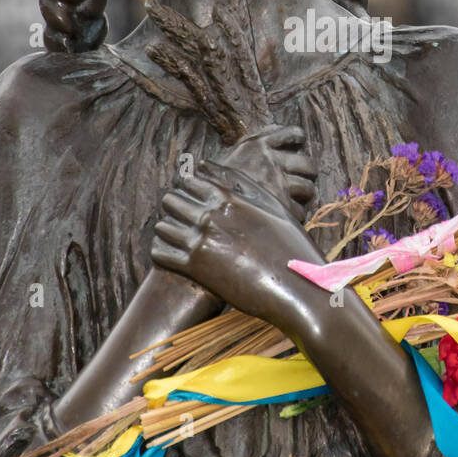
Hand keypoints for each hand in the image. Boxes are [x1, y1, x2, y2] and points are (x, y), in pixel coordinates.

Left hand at [150, 161, 325, 336]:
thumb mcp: (274, 207)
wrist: (297, 287)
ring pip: (163, 225)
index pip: (190, 180)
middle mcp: (212, 215)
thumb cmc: (290, 245)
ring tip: (177, 237)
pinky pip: (161, 252)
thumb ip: (245, 186)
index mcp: (231, 197)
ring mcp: (202, 240)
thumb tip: (217, 169)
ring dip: (167, 229)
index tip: (190, 197)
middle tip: (182, 217)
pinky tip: (173, 254)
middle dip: (174, 206)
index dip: (187, 187)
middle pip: (171, 199)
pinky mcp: (195, 268)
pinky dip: (162, 251)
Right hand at [217, 124, 316, 222]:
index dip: (298, 140)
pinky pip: (299, 209)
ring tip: (298, 200)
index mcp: (259, 144)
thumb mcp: (231, 152)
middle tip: (301, 180)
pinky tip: (289, 213)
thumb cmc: (214, 178)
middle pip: (307, 164)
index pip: (293, 133)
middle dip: (307, 173)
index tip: (296, 146)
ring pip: (308, 188)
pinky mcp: (279, 205)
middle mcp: (272, 160)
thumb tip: (272, 134)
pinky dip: (296, 214)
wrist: (202, 197)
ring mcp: (278, 183)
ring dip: (305, 195)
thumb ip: (251, 143)